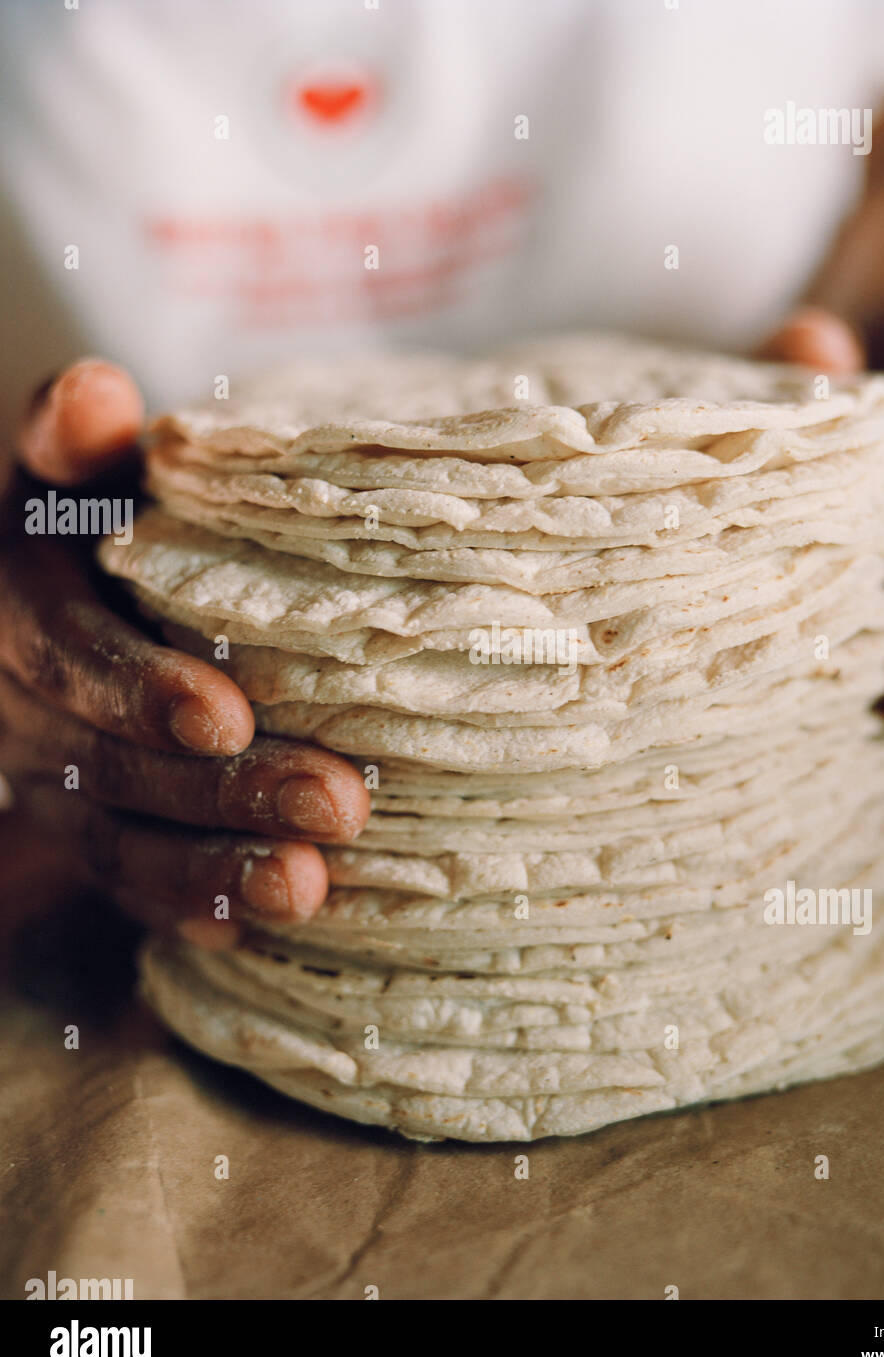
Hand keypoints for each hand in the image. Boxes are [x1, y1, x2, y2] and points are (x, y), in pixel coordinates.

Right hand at [0, 360, 369, 946]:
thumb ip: (76, 444)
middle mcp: (26, 710)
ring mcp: (54, 784)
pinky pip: (131, 884)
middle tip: (338, 807)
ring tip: (311, 887)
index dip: (137, 690)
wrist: (63, 610)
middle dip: (223, 794)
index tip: (226, 716)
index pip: (66, 656)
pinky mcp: (91, 834)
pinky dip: (191, 907)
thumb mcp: (71, 479)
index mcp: (22, 609)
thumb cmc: (92, 529)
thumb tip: (96, 389)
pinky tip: (262, 925)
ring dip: (218, 869)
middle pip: (114, 765)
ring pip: (124, 841)